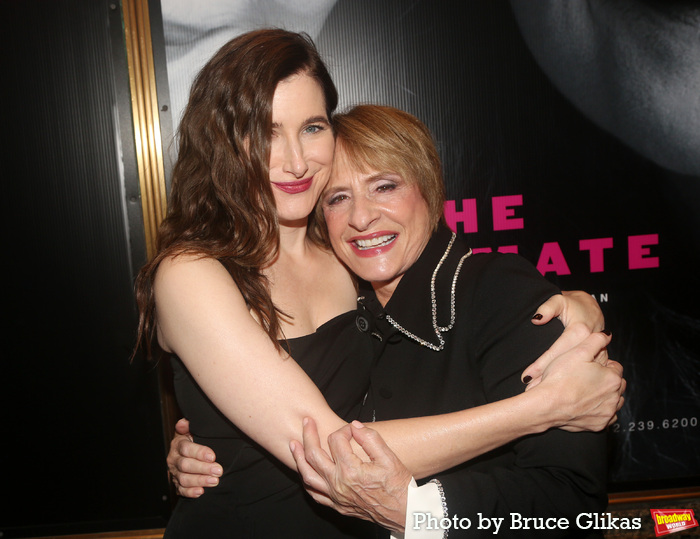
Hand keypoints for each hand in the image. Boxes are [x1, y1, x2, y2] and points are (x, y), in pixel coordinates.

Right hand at [167, 418, 222, 497]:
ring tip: (214, 481)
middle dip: (203, 468)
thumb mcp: (191, 430)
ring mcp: (175, 472)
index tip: (212, 456)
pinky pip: (181, 490)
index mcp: (178, 444)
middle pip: (186, 465)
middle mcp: (174, 459)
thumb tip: (184, 422)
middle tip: (218, 470)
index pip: (186, 448)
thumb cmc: (193, 440)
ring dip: (200, 480)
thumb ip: (188, 426)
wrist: (186, 453)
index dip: (199, 452)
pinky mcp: (177, 484)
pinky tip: (201, 491)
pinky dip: (190, 492)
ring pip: (184, 479)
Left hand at [290, 418, 411, 532]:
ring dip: (299, 458)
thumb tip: (355, 425)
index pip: (336, 440)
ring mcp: (336, 496)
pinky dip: (307, 480)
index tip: (353, 429)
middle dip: (309, 434)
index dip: (344, 430)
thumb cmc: (398, 486)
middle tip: (306, 421)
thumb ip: (370, 438)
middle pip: (314, 454)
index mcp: (350, 470)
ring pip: (308, 475)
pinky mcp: (338, 506)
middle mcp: (338, 484)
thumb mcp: (389, 457)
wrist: (404, 512)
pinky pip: (315, 493)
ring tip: (294, 444)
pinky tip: (306, 472)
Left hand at [524, 291, 604, 386]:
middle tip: (529, 390)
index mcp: (580, 330)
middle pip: (566, 367)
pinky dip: (568, 384)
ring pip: (575, 374)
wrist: (591, 308)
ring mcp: (597, 355)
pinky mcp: (599, 361)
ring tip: (538, 395)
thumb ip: (547, 307)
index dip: (541, 365)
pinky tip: (555, 393)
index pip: (557, 352)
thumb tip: (537, 319)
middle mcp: (590, 344)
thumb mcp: (558, 300)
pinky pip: (581, 375)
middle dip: (547, 380)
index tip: (526, 376)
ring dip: (558, 386)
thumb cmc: (572, 304)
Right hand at [534, 331, 625, 431]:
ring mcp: (607, 413)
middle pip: (617, 384)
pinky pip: (608, 417)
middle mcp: (614, 397)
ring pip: (615, 401)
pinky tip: (589, 405)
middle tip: (588, 377)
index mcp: (612, 378)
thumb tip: (608, 334)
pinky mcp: (599, 425)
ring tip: (588, 390)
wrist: (546, 405)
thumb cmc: (560, 377)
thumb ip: (596, 340)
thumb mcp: (577, 351)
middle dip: (607, 380)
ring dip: (607, 396)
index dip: (602, 364)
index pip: (616, 367)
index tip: (590, 365)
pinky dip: (602, 411)